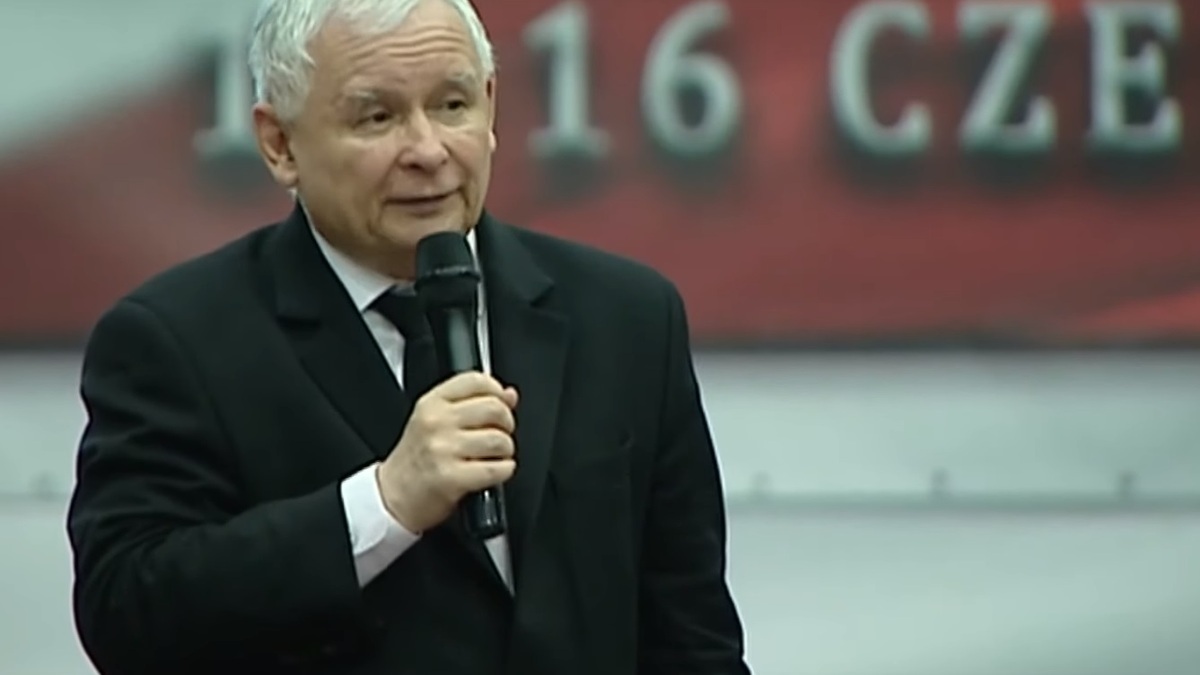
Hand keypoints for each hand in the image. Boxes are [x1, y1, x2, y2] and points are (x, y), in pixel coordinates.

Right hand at [376, 372, 517, 532]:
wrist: (392, 498)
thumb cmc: (416, 460)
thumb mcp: (434, 421)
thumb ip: (471, 403)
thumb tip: (509, 395)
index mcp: (431, 403)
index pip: (476, 381)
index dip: (497, 392)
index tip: (501, 403)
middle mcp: (436, 422)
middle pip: (494, 408)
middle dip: (506, 424)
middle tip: (499, 434)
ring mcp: (443, 449)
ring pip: (499, 440)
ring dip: (505, 451)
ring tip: (494, 456)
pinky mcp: (451, 478)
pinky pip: (496, 469)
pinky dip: (504, 471)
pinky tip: (495, 471)